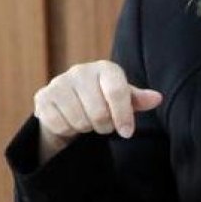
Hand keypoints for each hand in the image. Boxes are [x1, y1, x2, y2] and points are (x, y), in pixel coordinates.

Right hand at [33, 60, 161, 163]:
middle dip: (104, 126)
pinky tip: (70, 121)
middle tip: (103, 124)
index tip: (127, 132)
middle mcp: (80, 71)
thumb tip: (157, 98)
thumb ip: (139, 99)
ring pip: (79, 120)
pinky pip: (60, 124)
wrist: (70, 103)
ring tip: (87, 120)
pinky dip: (67, 130)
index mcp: (105, 68)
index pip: (117, 92)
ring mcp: (59, 82)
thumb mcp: (124, 99)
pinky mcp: (43, 97)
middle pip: (99, 112)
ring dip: (86, 128)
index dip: (124, 116)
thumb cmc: (104, 99)